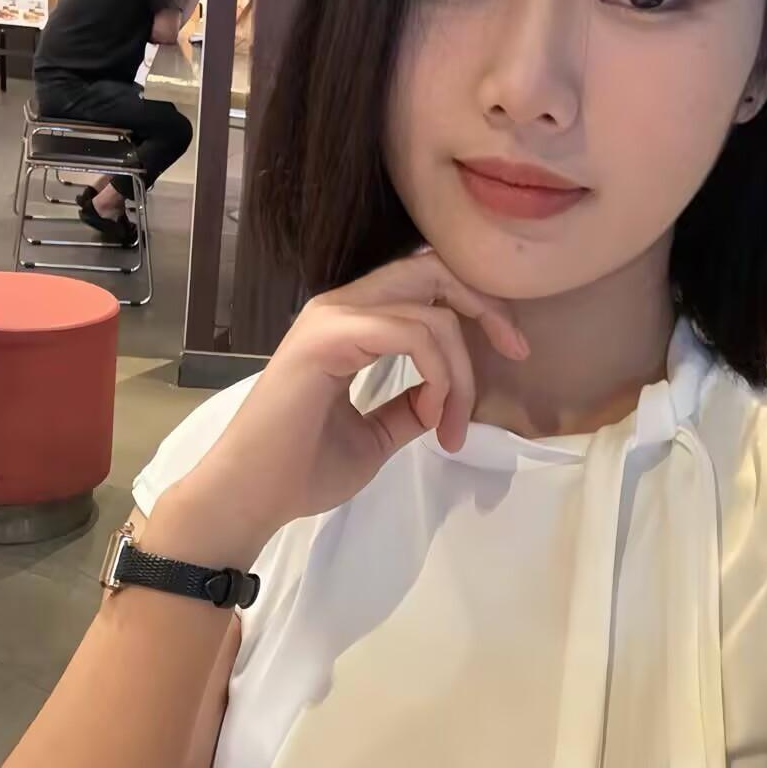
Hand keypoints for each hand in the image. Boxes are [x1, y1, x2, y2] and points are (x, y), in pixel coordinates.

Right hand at [146, 252, 528, 566]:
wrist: (250, 498)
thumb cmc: (301, 471)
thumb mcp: (377, 435)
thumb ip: (410, 406)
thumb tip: (444, 396)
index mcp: (351, 322)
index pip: (426, 283)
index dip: (478, 307)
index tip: (512, 355)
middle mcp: (341, 306)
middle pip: (433, 269)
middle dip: (487, 307)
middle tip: (515, 353)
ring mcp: (331, 317)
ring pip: (431, 311)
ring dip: (462, 372)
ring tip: (453, 425)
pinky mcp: (327, 337)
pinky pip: (412, 334)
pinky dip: (440, 375)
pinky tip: (435, 416)